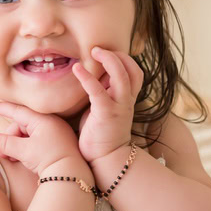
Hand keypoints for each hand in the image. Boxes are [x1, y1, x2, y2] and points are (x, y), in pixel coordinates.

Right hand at [0, 100, 87, 177]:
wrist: (72, 175)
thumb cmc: (49, 159)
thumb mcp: (24, 151)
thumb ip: (4, 143)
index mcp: (42, 120)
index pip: (16, 111)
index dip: (0, 108)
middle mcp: (50, 122)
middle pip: (21, 125)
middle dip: (9, 138)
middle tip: (3, 153)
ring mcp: (55, 132)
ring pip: (28, 134)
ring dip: (16, 145)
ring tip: (11, 157)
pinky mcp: (58, 142)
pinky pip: (37, 140)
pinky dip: (26, 147)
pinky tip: (22, 158)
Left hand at [72, 46, 142, 163]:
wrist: (106, 161)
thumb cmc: (101, 136)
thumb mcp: (104, 109)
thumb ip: (104, 93)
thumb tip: (95, 78)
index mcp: (127, 99)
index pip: (134, 72)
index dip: (123, 60)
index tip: (106, 54)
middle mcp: (126, 101)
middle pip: (133, 70)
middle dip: (118, 55)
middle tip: (98, 49)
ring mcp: (118, 107)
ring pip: (122, 75)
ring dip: (109, 60)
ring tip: (94, 51)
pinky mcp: (106, 113)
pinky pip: (98, 91)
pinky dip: (87, 77)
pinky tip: (76, 69)